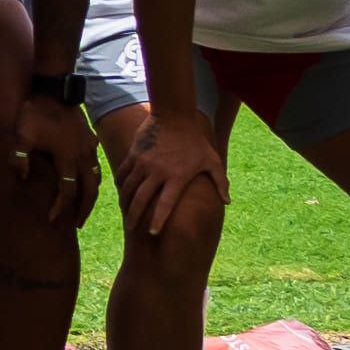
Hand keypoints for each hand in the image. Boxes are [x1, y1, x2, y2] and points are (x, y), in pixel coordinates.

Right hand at [114, 110, 221, 250]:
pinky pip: (123, 174)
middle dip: (135, 216)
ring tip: (125, 213)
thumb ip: (220, 182)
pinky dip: (121, 185)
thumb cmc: (195, 140)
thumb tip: (228, 202)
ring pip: (129, 188)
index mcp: (176, 177)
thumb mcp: (212, 161)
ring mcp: (143, 163)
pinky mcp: (134, 154)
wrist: (174, 115)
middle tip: (132, 229)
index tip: (152, 233)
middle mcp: (157, 172)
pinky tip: (121, 193)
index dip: (158, 220)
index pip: (165, 204)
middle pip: (142, 199)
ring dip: (126, 203)